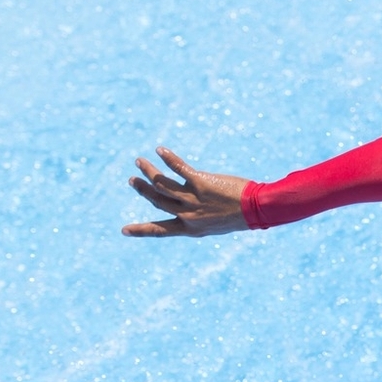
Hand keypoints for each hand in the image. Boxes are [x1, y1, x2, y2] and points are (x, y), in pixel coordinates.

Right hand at [122, 147, 251, 236]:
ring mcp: (193, 198)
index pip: (160, 230)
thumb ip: (200, 216)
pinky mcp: (201, 182)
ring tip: (140, 161)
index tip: (124, 230)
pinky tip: (160, 150)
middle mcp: (188, 215)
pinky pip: (179, 168)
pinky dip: (168, 158)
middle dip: (142, 190)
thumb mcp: (217, 222)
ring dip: (150, 171)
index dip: (142, 230)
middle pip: (157, 200)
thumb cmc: (241, 216)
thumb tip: (190, 209)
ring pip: (163, 184)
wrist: (257, 210)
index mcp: (191, 228)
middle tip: (132, 179)